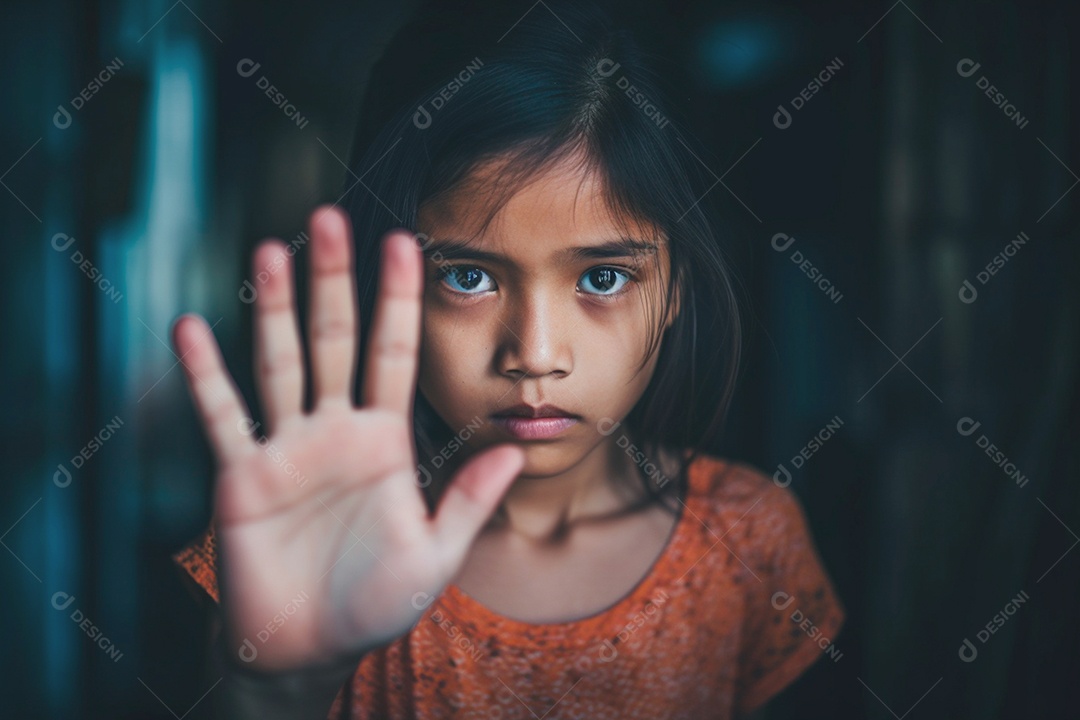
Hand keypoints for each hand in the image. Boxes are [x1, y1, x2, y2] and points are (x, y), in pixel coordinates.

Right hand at [171, 205, 524, 671]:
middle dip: (334, 280)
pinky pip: (223, 418)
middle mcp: (335, 431)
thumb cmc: (376, 602)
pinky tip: (191, 329)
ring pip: (280, 363)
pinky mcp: (242, 477)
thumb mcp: (435, 553)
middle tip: (329, 216)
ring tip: (270, 250)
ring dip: (274, 308)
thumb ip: (468, 500)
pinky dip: (205, 376)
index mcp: (385, 441)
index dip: (399, 299)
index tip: (406, 241)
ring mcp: (287, 448)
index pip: (393, 353)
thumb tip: (514, 448)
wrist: (313, 647)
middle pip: (334, 340)